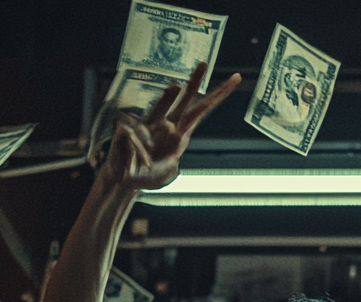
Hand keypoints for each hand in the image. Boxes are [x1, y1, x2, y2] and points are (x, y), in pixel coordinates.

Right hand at [97, 62, 240, 191]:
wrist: (125, 180)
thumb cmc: (148, 175)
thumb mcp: (167, 174)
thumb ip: (172, 168)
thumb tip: (173, 162)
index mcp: (180, 132)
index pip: (202, 110)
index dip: (219, 95)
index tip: (236, 78)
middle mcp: (166, 123)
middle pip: (185, 99)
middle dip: (194, 81)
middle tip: (204, 63)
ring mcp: (147, 125)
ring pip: (161, 106)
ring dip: (168, 97)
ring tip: (175, 87)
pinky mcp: (129, 129)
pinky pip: (136, 138)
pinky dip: (140, 153)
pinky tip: (141, 163)